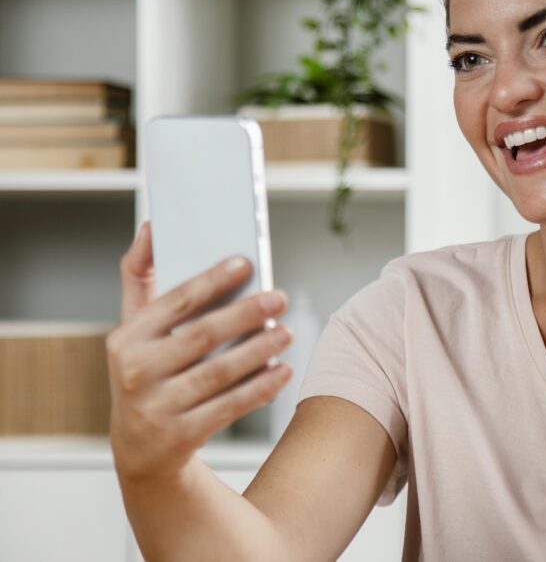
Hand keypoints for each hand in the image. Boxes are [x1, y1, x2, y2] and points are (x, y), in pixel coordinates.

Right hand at [108, 221, 292, 483]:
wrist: (141, 450)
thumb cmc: (148, 372)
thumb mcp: (135, 329)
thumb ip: (140, 278)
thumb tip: (151, 228)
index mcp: (126, 338)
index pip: (174, 301)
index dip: (212, 280)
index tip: (246, 262)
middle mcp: (136, 372)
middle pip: (201, 335)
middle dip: (245, 314)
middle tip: (280, 297)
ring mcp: (156, 407)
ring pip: (217, 373)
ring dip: (258, 350)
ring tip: (287, 332)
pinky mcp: (179, 436)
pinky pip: (228, 407)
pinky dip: (259, 389)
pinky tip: (283, 371)